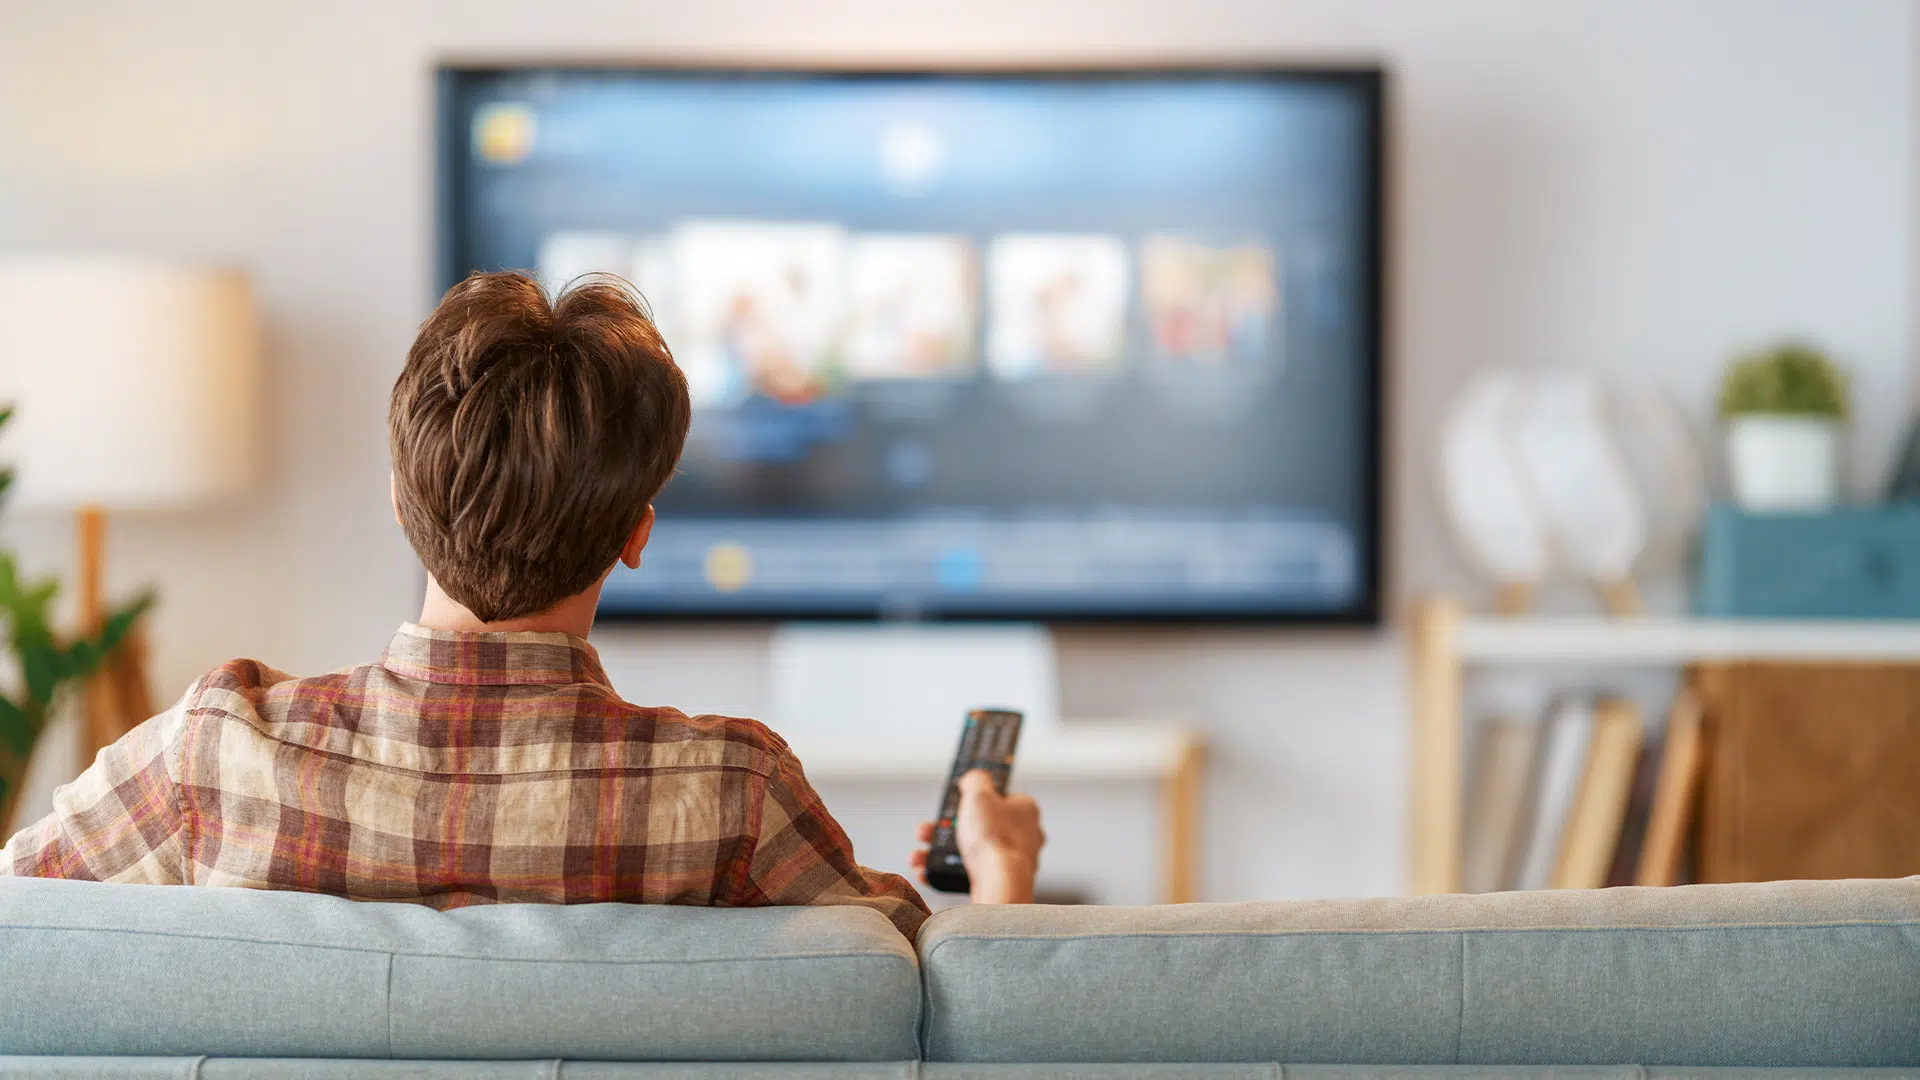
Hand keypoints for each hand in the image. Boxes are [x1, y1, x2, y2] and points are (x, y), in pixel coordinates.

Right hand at [910, 769, 1044, 904]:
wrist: (1000, 883)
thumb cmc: (995, 838)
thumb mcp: (980, 794)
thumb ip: (976, 780)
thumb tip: (973, 778)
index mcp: (1025, 811)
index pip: (1002, 797)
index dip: (977, 798)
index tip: (957, 802)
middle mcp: (1023, 836)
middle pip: (979, 826)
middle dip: (946, 829)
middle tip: (927, 830)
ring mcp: (1010, 861)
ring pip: (969, 851)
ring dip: (938, 851)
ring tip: (919, 855)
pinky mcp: (997, 882)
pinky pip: (966, 874)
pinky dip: (944, 871)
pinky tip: (926, 870)